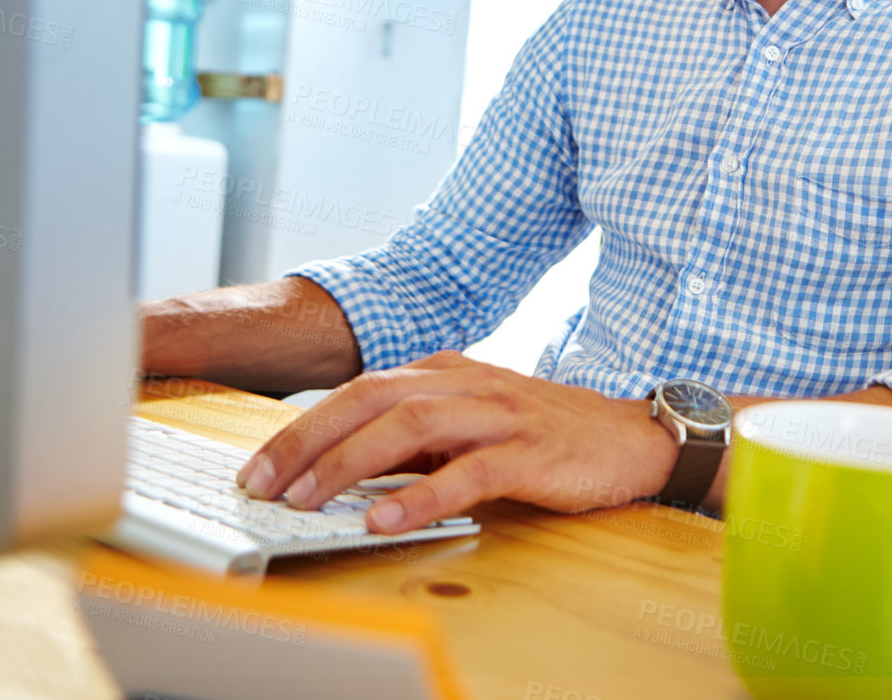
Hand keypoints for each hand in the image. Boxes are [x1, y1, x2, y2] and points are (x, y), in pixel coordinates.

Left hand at [234, 351, 678, 533]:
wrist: (631, 437)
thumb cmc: (547, 434)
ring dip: (349, 465)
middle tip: (263, 484)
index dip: (303, 426)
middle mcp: (467, 384)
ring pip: (409, 427)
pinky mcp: (530, 452)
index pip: (358, 390)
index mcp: (446, 372)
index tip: (260, 466)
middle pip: (370, 399)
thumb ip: (416, 437)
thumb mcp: (473, 423)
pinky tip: (387, 519)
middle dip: (307, 441)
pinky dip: (422, 495)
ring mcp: (499, 415)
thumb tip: (342, 470)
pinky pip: (467, 472)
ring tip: (308, 500)